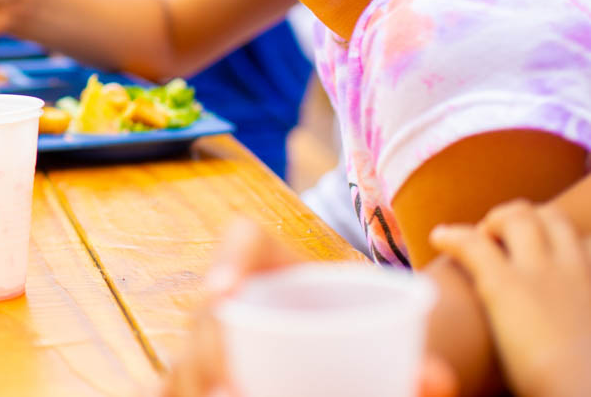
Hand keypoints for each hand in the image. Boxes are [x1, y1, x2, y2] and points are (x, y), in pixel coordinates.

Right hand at [158, 220, 455, 396]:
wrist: (328, 323)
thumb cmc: (351, 317)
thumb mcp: (374, 318)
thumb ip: (406, 350)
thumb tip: (440, 377)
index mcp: (271, 260)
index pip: (245, 237)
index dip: (229, 259)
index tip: (224, 293)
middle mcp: (230, 292)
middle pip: (208, 312)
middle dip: (209, 348)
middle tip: (230, 384)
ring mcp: (208, 333)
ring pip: (186, 355)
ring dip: (193, 379)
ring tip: (219, 396)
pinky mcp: (201, 370)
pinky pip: (177, 382)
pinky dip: (180, 392)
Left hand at [432, 201, 590, 396]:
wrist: (579, 394)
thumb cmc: (580, 380)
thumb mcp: (584, 331)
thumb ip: (573, 317)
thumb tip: (557, 327)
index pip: (584, 242)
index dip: (559, 237)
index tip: (541, 248)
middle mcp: (572, 271)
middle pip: (550, 218)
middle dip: (524, 216)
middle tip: (500, 234)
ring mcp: (539, 274)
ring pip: (516, 220)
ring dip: (493, 221)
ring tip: (477, 236)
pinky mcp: (505, 286)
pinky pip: (473, 244)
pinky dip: (453, 236)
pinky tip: (438, 237)